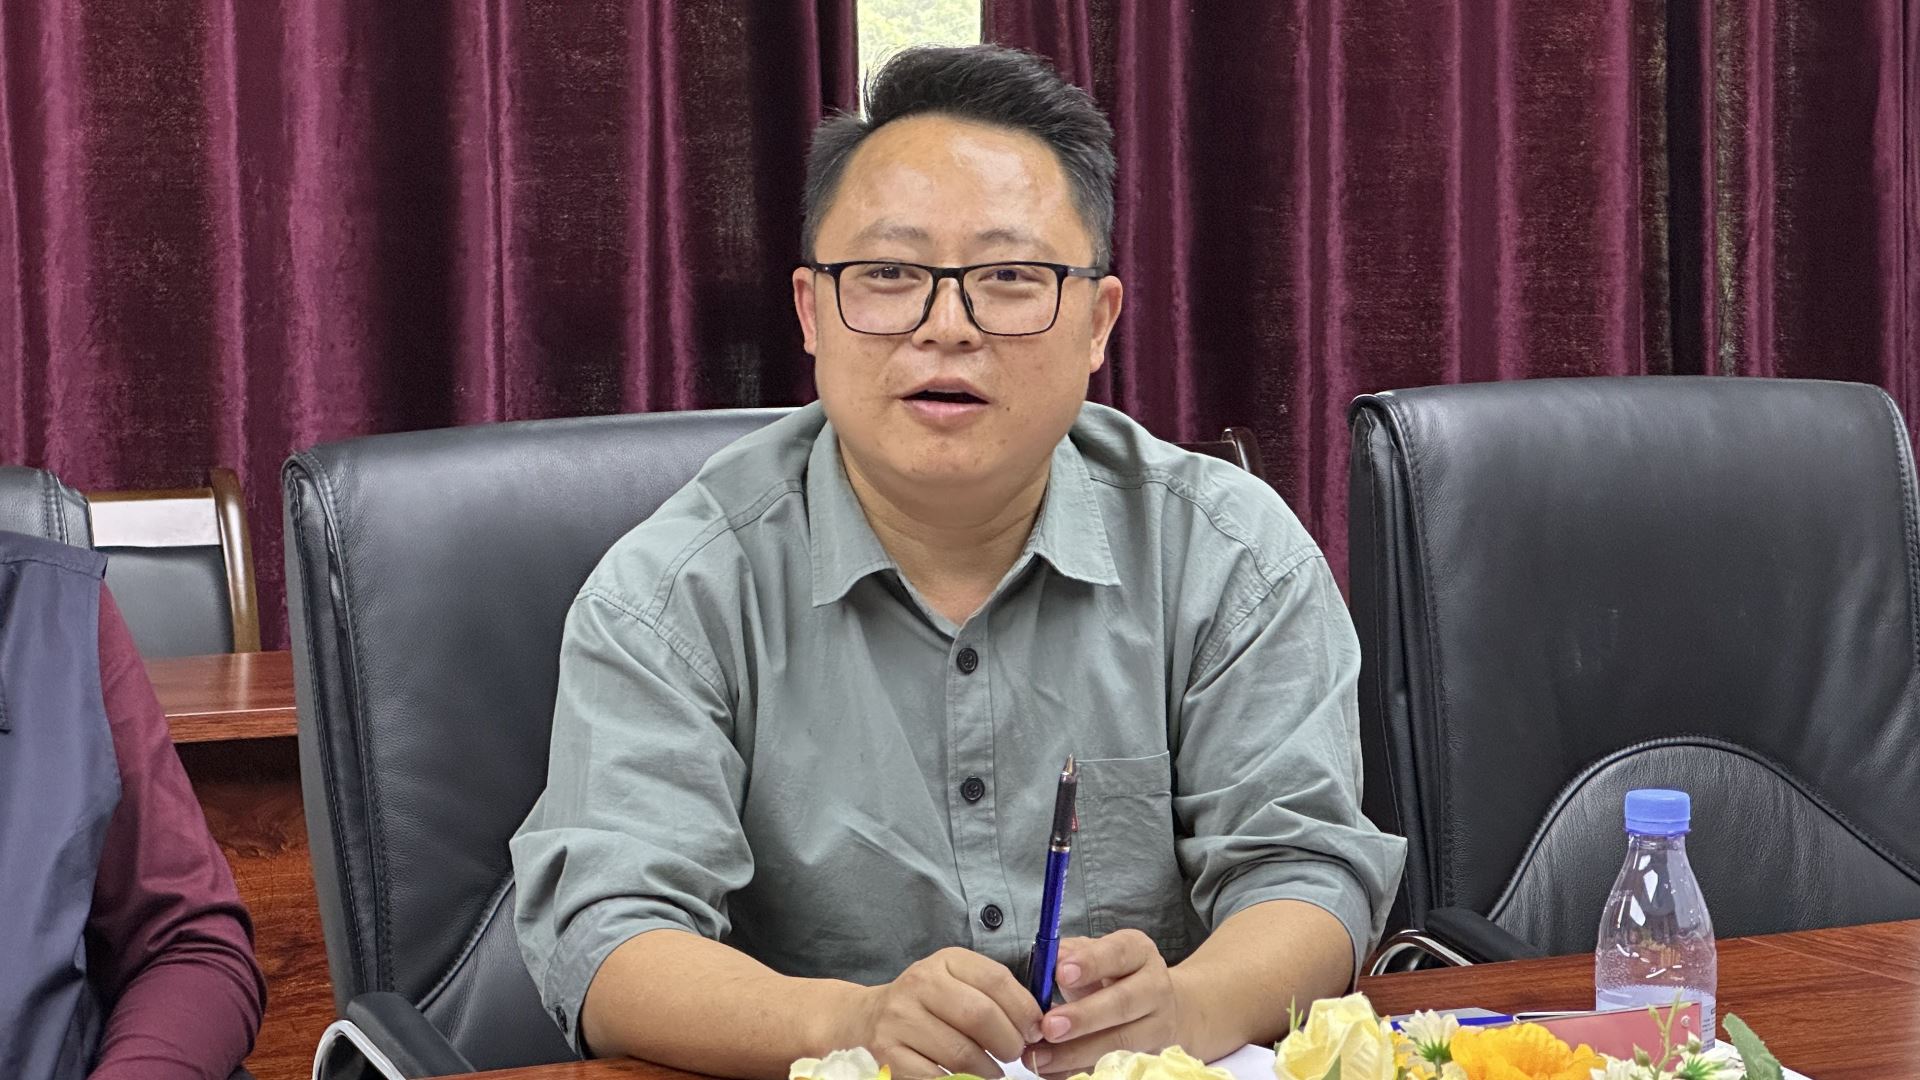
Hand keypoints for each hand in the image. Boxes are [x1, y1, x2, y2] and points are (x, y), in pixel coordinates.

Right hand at [840, 947, 1044, 1076]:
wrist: (865, 1020)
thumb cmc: (927, 1004)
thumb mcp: (957, 982)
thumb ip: (995, 994)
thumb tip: (1038, 1024)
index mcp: (944, 961)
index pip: (996, 979)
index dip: (1024, 1009)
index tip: (1036, 1030)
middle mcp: (919, 984)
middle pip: (980, 1016)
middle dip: (1009, 1042)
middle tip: (1016, 1053)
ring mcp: (900, 1020)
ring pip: (962, 1053)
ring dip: (990, 1070)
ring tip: (994, 1071)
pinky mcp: (890, 1055)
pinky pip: (938, 1078)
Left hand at [1028, 929, 1184, 1075]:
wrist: (1156, 1006)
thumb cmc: (1114, 975)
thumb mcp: (1097, 954)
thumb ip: (1071, 952)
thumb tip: (1049, 959)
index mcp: (1139, 952)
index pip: (1118, 953)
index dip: (1090, 963)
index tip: (1060, 974)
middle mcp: (1155, 987)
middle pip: (1123, 1003)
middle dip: (1083, 1017)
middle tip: (1048, 1026)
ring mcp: (1157, 1025)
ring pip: (1120, 1043)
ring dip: (1076, 1052)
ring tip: (1040, 1056)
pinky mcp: (1149, 1056)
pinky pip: (1112, 1067)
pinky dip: (1077, 1071)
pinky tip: (1050, 1070)